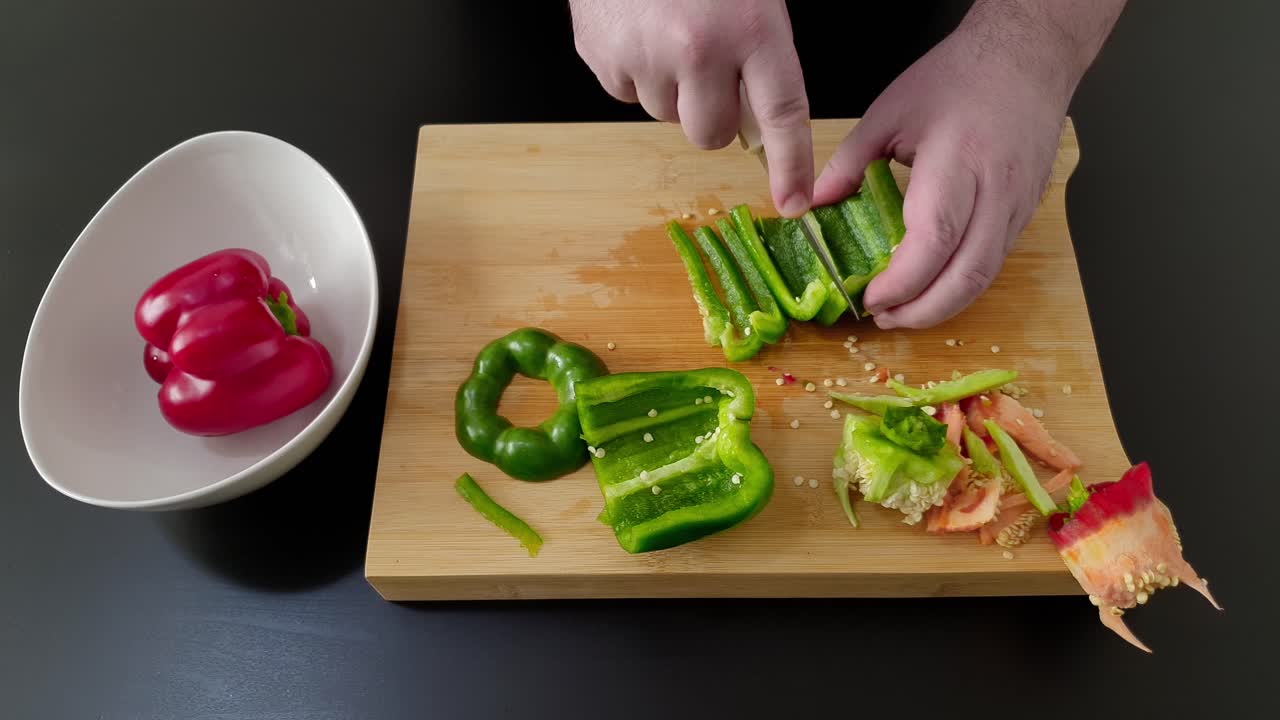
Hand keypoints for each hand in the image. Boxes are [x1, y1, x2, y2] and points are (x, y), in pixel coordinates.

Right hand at [569, 0, 814, 216]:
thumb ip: (761, 56)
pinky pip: (627, 93)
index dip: (790, 164)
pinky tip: (638, 29)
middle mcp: (697, 48)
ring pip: (666, 114)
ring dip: (672, 88)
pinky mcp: (600, 57)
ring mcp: (642, 56)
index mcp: (750, 26)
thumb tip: (757, 129)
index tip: (794, 202)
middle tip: (709, 67)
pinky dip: (635, 71)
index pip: (781, 114)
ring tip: (668, 31)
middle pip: (711, 133)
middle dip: (712, 113)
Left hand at [813, 6, 1095, 328]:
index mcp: (957, 163)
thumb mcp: (889, 113)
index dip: (902, 281)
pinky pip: (994, 261)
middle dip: (923, 310)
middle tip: (883, 319)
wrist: (1027, 58)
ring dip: (943, 306)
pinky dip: (961, 284)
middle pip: (967, 274)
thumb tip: (815, 206)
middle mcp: (995, 191)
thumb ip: (849, 163)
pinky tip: (931, 287)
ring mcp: (1016, 206)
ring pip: (986, 276)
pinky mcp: (1024, 213)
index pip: (934, 239)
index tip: (869, 298)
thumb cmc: (958, 79)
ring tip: (902, 312)